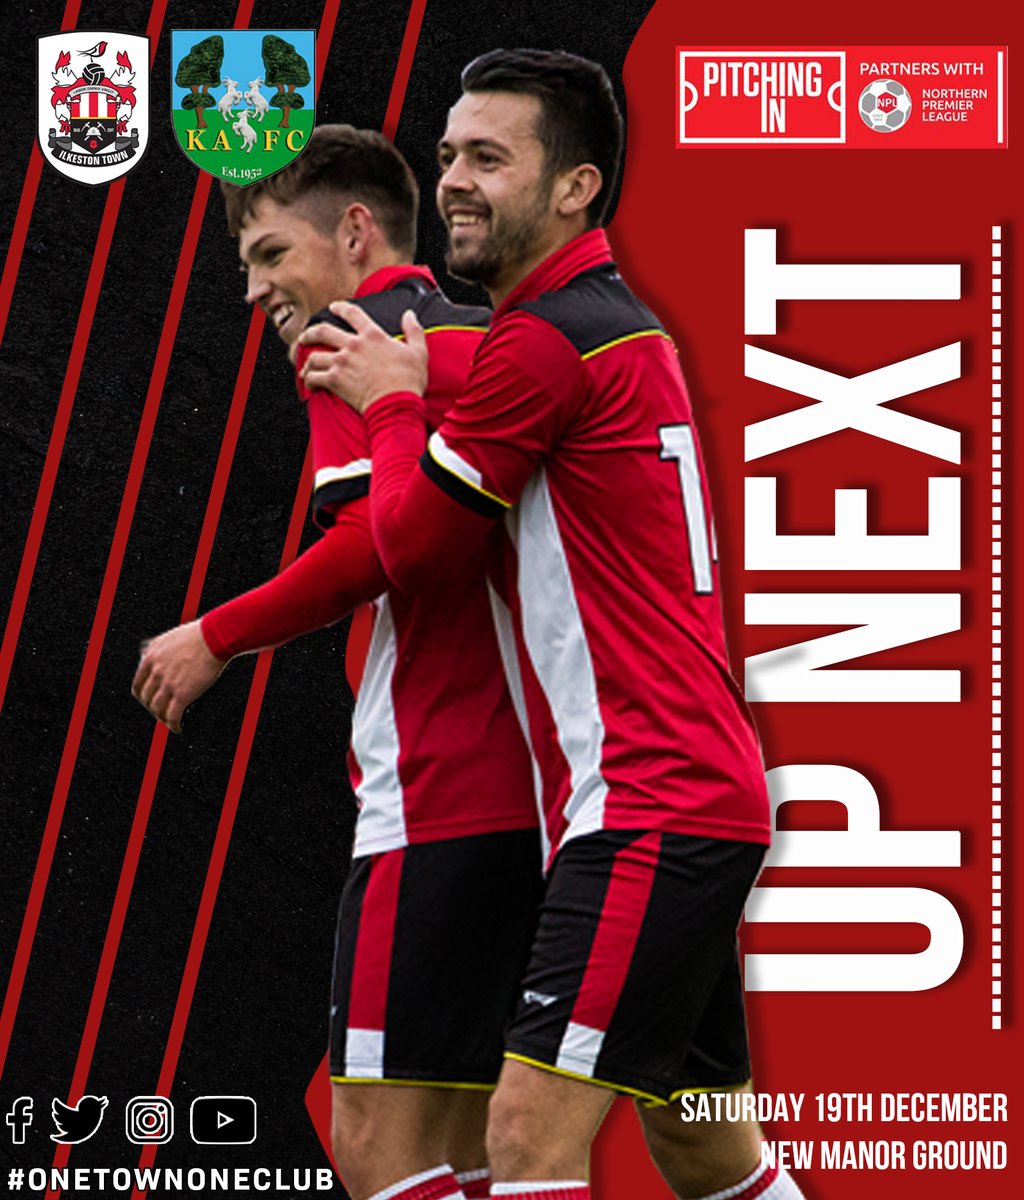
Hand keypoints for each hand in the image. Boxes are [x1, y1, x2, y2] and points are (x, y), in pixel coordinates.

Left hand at [132, 620, 225, 732]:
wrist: (214, 637)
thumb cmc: (198, 634)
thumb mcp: (168, 637)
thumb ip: (154, 647)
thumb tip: (145, 654)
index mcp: (150, 658)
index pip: (138, 685)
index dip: (143, 696)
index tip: (150, 701)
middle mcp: (156, 672)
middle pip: (147, 699)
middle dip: (153, 707)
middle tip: (163, 711)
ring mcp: (168, 684)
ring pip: (157, 709)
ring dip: (162, 717)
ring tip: (171, 720)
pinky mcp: (183, 694)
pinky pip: (172, 716)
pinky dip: (173, 725)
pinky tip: (178, 728)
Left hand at [299, 302, 427, 412]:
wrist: (396, 404)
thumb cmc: (409, 381)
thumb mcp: (418, 352)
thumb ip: (413, 331)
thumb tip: (409, 315)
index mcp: (372, 335)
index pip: (352, 313)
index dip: (340, 307)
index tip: (333, 307)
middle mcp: (353, 345)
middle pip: (323, 331)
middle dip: (310, 333)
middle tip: (305, 336)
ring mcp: (342, 362)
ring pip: (314, 356)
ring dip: (307, 360)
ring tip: (306, 365)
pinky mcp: (335, 380)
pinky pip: (314, 377)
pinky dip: (308, 379)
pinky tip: (308, 381)